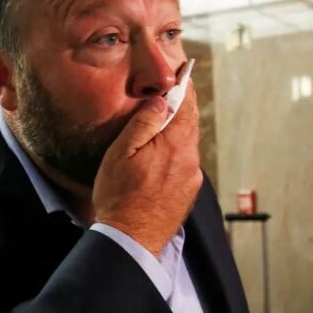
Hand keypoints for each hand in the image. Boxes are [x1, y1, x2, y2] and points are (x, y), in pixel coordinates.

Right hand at [93, 83, 202, 256]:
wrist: (130, 239)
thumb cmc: (119, 196)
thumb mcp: (122, 152)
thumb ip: (144, 123)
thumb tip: (162, 100)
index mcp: (176, 144)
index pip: (186, 104)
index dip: (184, 86)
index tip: (183, 72)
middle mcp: (190, 160)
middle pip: (189, 124)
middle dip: (180, 108)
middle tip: (169, 94)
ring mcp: (192, 179)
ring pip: (187, 145)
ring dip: (175, 134)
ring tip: (158, 129)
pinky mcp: (188, 194)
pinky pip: (184, 165)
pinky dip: (174, 155)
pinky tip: (158, 160)